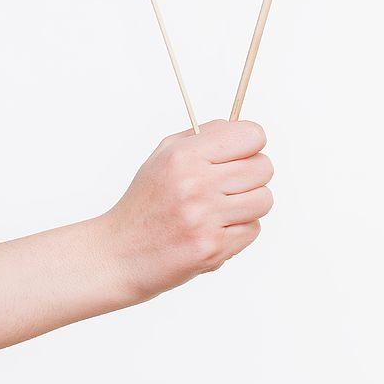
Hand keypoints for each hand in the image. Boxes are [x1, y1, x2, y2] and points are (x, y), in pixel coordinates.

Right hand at [100, 119, 272, 301]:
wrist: (119, 254)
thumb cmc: (146, 203)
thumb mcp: (165, 156)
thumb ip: (205, 137)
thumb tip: (244, 129)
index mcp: (184, 156)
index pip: (250, 135)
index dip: (251, 144)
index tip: (242, 153)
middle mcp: (196, 184)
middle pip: (264, 167)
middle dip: (253, 176)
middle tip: (231, 185)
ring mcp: (205, 218)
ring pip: (264, 199)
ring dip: (249, 205)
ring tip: (223, 209)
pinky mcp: (213, 248)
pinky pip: (252, 230)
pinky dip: (239, 231)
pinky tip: (214, 231)